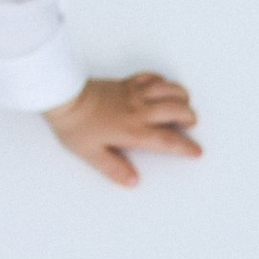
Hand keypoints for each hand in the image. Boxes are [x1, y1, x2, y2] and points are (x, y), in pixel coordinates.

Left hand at [44, 73, 200, 186]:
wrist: (62, 96)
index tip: (196, 151)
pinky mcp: (125, 83)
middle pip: (176, 109)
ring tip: (182, 105)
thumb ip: (114, 168)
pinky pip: (150, 77)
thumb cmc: (75, 124)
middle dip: (190, 117)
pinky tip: (162, 87)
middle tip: (190, 125)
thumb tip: (133, 181)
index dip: (186, 146)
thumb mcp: (91, 154)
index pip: (168, 140)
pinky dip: (162, 81)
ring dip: (180, 96)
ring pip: (168, 89)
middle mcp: (138, 110)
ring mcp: (133, 94)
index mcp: (133, 131)